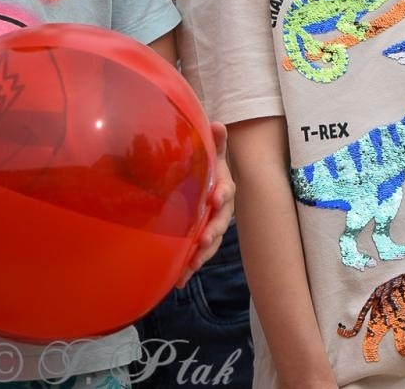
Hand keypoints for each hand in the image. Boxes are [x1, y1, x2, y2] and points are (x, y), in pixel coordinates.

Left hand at [180, 120, 234, 287]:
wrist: (203, 181)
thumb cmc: (206, 166)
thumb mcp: (211, 153)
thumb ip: (215, 142)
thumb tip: (217, 124)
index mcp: (223, 188)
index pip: (226, 191)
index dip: (223, 195)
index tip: (217, 198)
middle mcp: (221, 210)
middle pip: (221, 222)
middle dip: (214, 232)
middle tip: (205, 240)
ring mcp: (211, 225)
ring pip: (211, 242)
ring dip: (203, 254)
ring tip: (191, 266)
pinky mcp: (200, 238)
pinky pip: (198, 253)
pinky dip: (189, 266)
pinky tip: (178, 281)